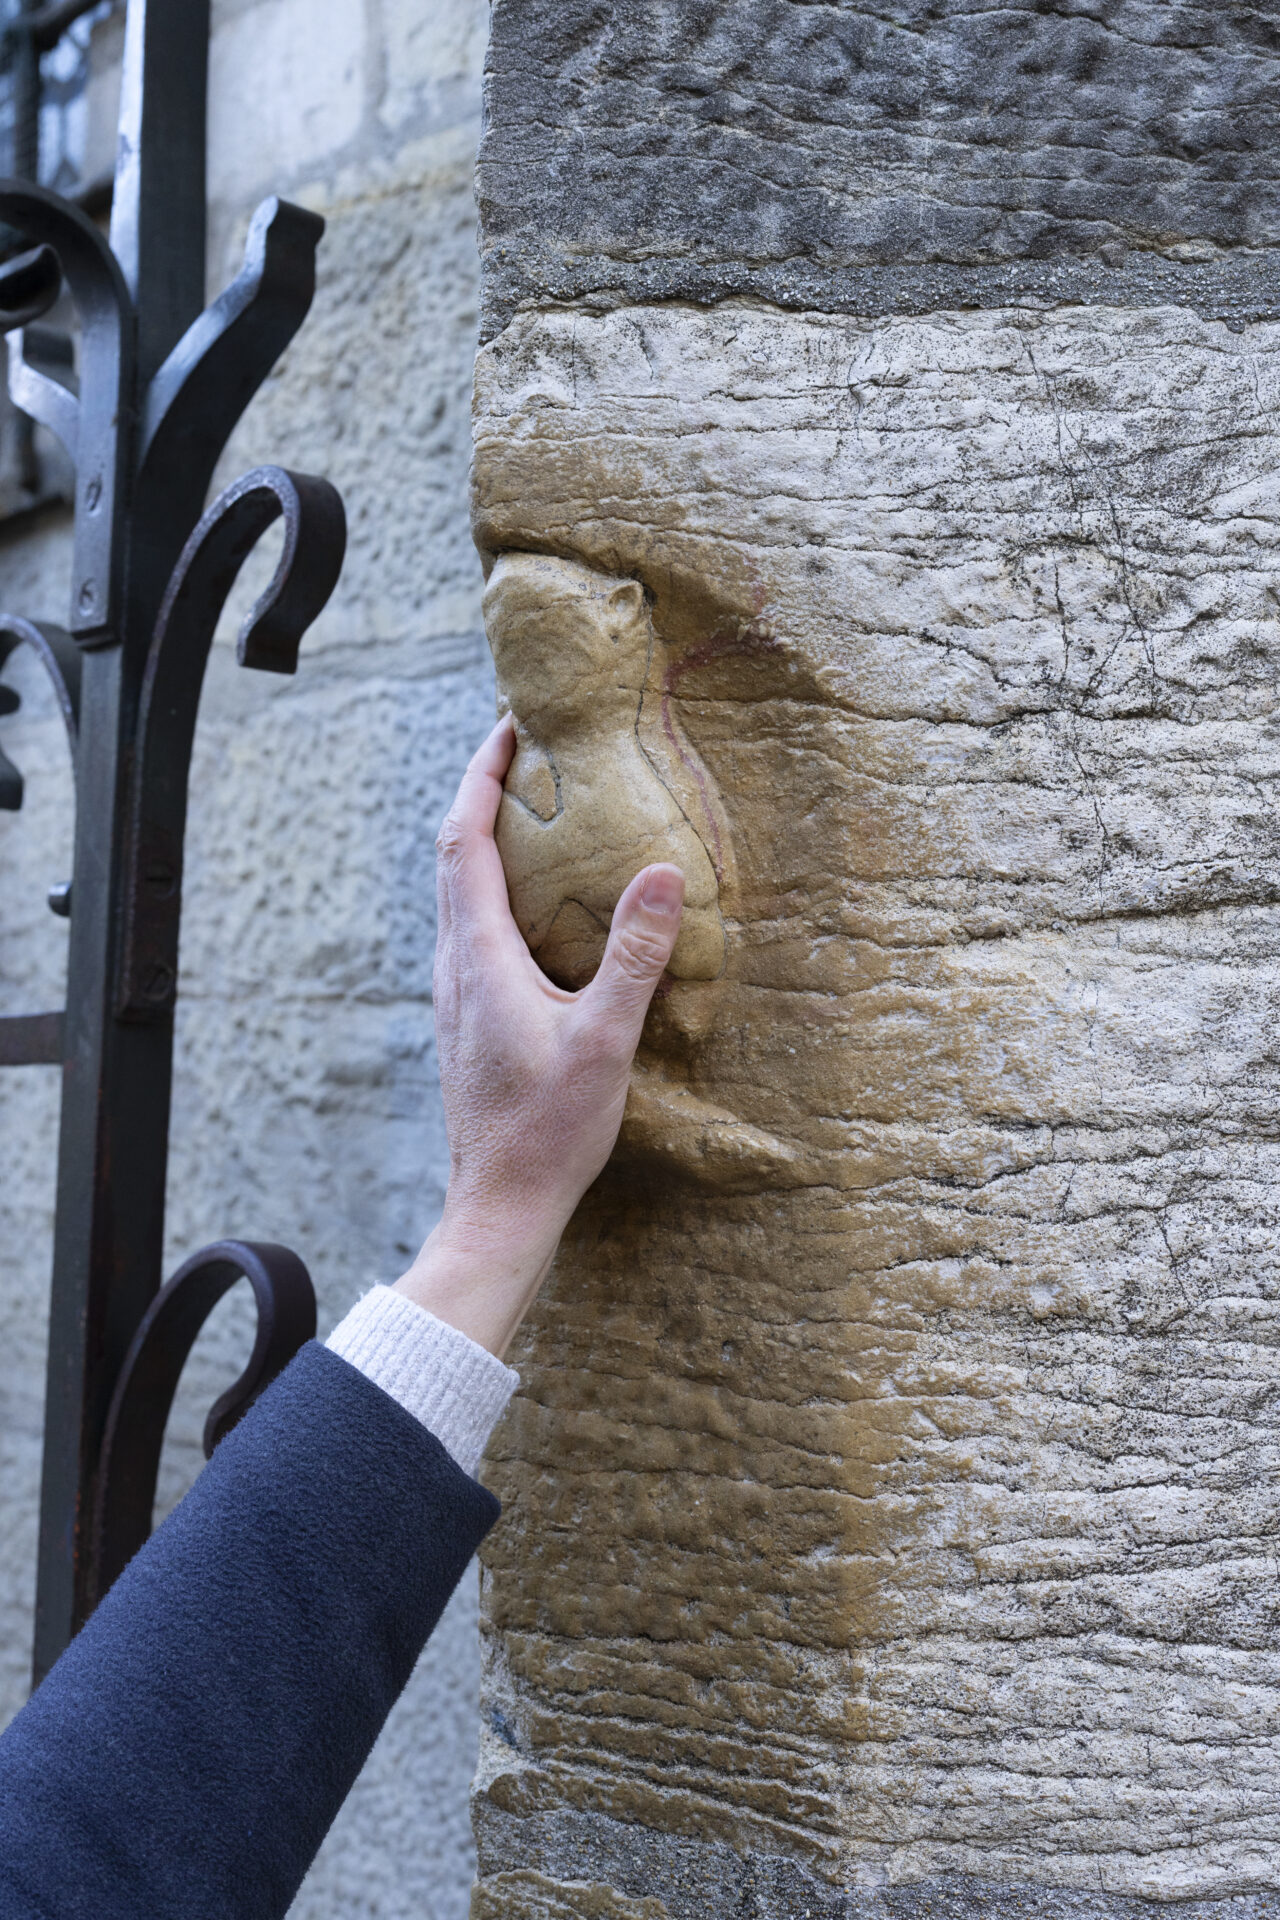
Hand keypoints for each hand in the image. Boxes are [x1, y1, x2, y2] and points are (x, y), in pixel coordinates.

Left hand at [395, 714, 684, 1355]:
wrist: (500, 1206)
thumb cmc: (548, 1131)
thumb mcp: (604, 1040)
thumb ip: (633, 956)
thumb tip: (662, 872)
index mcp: (479, 958)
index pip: (465, 841)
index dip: (480, 777)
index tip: (507, 727)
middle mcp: (455, 967)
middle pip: (454, 856)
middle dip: (483, 795)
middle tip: (525, 753)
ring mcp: (457, 995)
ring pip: (459, 894)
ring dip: (486, 842)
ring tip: (534, 813)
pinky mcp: (468, 1019)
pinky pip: (473, 929)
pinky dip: (496, 889)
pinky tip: (539, 906)